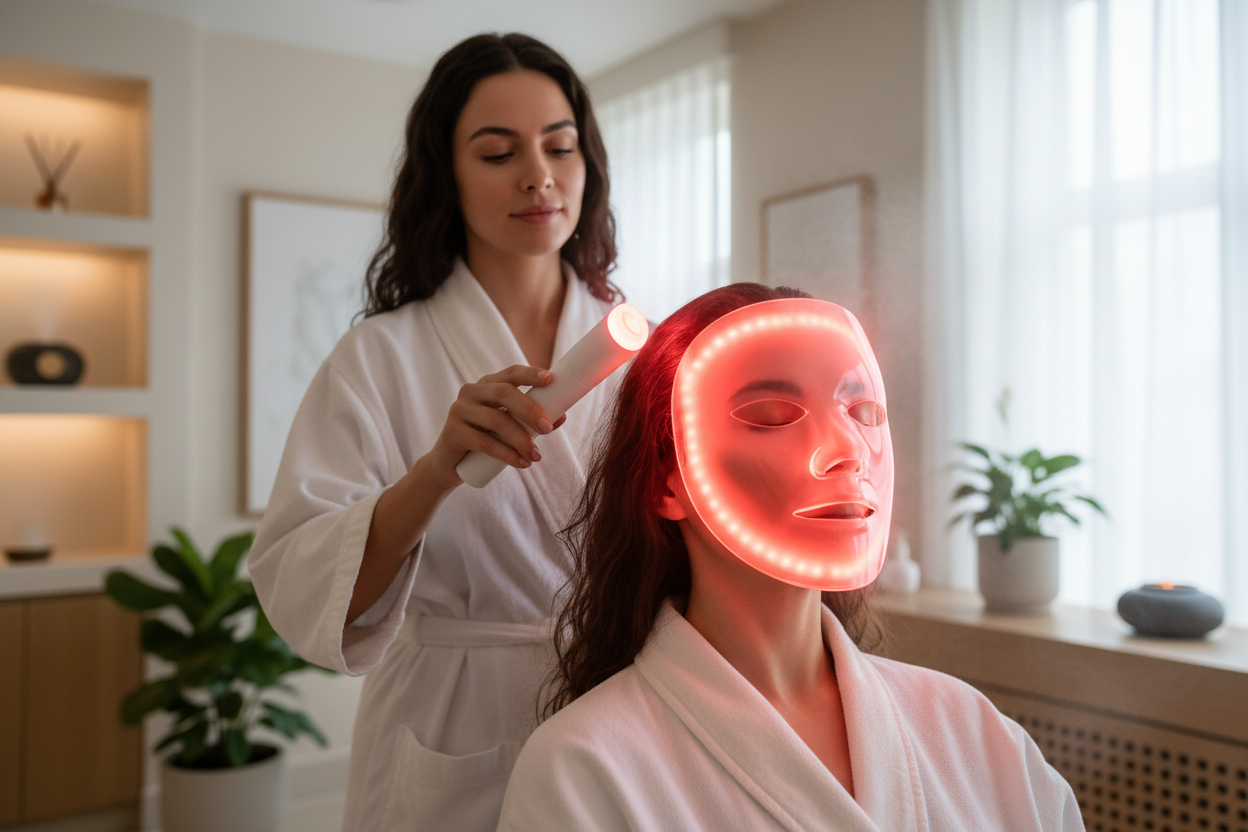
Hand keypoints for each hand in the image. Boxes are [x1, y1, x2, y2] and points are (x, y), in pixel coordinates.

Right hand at [425, 365, 566, 489]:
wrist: (449, 465)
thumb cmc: (483, 441)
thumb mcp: (509, 429)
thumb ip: (531, 421)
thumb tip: (562, 416)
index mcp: (487, 386)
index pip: (511, 373)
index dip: (530, 374)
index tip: (550, 379)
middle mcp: (471, 392)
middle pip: (504, 393)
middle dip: (529, 410)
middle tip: (547, 428)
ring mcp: (459, 410)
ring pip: (496, 420)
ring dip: (521, 439)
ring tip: (536, 457)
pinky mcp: (452, 432)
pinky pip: (484, 442)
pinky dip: (506, 454)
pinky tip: (521, 463)